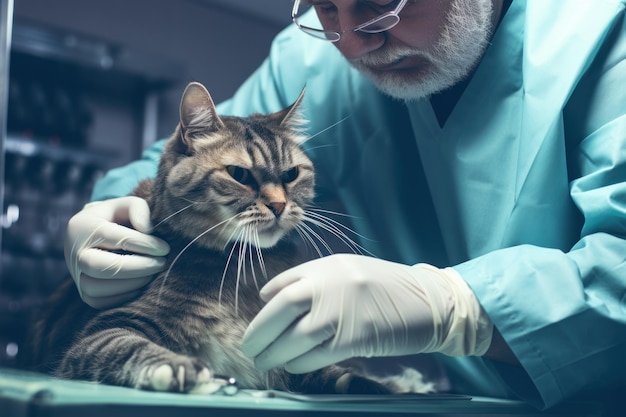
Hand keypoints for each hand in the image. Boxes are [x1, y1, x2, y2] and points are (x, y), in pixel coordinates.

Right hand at [64, 196, 169, 308]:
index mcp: (82, 226)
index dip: (143, 244)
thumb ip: (138, 209)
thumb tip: (147, 230)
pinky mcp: (82, 292)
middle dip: (137, 268)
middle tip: (161, 263)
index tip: (165, 248)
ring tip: (153, 273)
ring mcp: (75, 275)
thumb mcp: (127, 204)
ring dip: (132, 283)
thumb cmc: (117, 218)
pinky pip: (100, 302)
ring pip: (98, 288)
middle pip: (102, 268)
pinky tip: (141, 283)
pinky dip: (124, 295)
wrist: (94, 235)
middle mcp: (74, 252)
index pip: (114, 238)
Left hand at [241, 254, 492, 373]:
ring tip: (264, 362)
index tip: (258, 318)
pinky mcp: (354, 337)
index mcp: (327, 265)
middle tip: (248, 348)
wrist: (430, 301)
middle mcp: (330, 283)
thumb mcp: (350, 271)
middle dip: (259, 332)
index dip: (265, 304)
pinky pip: (314, 354)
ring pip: (294, 336)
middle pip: (281, 309)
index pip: (284, 283)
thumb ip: (316, 281)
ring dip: (274, 353)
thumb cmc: (389, 288)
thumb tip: (274, 298)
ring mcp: (341, 310)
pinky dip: (298, 363)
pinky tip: (292, 366)